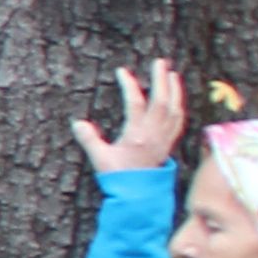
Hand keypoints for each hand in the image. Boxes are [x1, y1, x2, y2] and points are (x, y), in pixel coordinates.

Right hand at [73, 58, 190, 174]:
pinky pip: (178, 121)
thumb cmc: (118, 177)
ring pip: (174, 110)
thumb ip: (89, 140)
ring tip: (173, 74)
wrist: (138, 195)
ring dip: (175, 91)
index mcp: (136, 136)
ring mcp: (164, 139)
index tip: (122, 71)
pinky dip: (179, 107)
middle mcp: (153, 135)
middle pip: (161, 102)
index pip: (135, 104)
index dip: (129, 85)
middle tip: (160, 62)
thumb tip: (78, 123)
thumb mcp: (100, 159)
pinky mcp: (169, 144)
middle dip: (161, 80)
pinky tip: (177, 98)